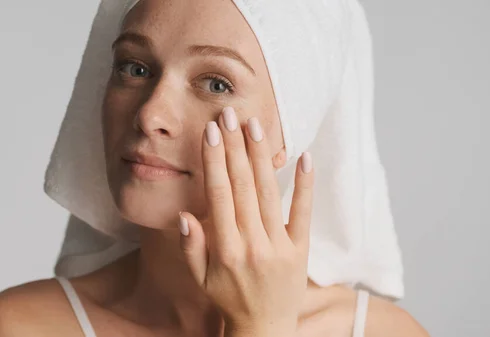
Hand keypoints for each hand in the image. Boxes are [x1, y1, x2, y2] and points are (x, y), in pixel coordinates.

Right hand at [178, 107, 313, 336]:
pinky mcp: (301, 249)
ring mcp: (280, 246)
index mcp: (226, 249)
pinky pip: (304, 213)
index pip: (218, 195)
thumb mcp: (201, 279)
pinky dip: (305, 185)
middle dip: (235, 147)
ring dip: (261, 157)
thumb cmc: (228, 299)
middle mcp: (253, 244)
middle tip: (229, 115)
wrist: (264, 328)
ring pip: (269, 193)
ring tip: (255, 126)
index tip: (211, 133)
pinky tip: (304, 157)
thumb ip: (191, 247)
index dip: (214, 161)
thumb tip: (184, 214)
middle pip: (243, 186)